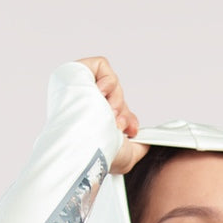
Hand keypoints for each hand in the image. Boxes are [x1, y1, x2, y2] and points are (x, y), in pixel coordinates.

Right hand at [75, 55, 148, 174]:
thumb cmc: (102, 155)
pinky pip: (101, 66)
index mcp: (92, 123)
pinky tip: (100, 95)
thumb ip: (141, 146)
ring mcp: (79, 89)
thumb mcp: (129, 156)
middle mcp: (84, 107)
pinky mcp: (75, 72)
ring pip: (112, 84)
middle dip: (122, 111)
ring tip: (108, 113)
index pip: (114, 112)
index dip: (126, 119)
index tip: (131, 131)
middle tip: (117, 124)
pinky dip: (108, 81)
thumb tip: (148, 140)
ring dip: (117, 100)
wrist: (89, 146)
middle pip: (115, 98)